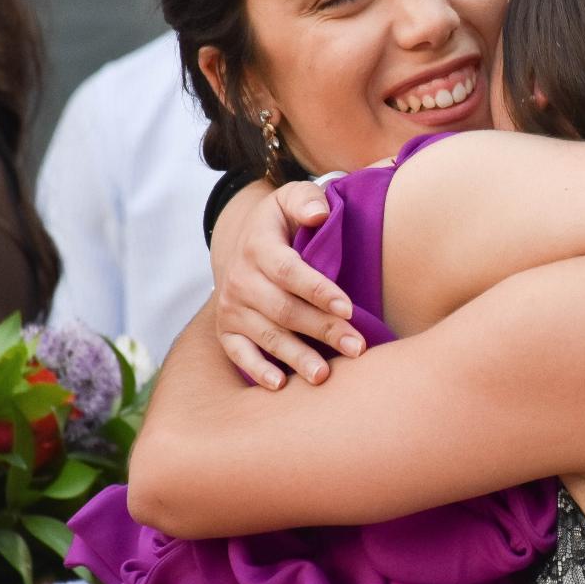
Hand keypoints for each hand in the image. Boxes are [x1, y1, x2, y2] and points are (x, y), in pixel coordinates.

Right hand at [214, 181, 363, 388]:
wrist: (240, 243)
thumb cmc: (282, 223)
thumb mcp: (291, 199)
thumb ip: (307, 200)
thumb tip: (319, 214)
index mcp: (258, 246)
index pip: (288, 271)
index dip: (318, 290)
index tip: (349, 308)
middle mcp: (240, 279)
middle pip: (284, 310)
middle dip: (322, 329)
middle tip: (357, 347)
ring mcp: (231, 308)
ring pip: (267, 335)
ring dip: (297, 357)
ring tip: (324, 376)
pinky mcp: (226, 330)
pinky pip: (239, 354)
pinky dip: (257, 370)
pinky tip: (280, 385)